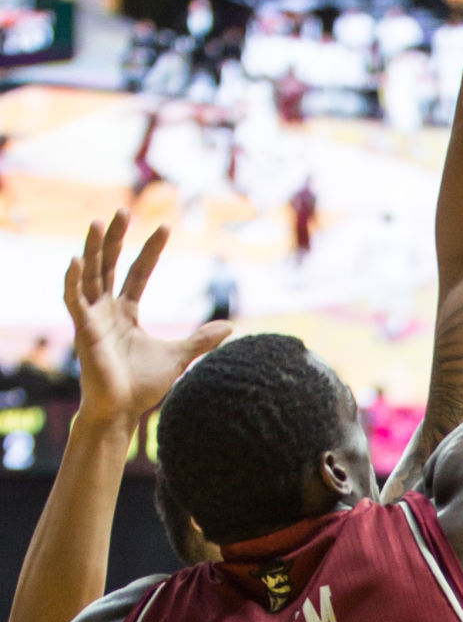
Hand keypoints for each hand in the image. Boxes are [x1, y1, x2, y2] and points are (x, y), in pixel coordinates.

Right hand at [64, 211, 231, 424]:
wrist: (122, 412)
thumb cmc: (142, 386)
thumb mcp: (179, 356)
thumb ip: (201, 339)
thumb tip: (230, 326)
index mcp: (125, 313)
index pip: (138, 273)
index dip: (150, 250)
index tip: (166, 227)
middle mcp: (106, 310)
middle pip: (109, 265)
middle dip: (117, 238)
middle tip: (125, 209)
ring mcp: (92, 319)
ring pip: (89, 275)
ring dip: (93, 249)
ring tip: (99, 222)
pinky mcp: (83, 331)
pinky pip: (73, 300)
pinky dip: (72, 280)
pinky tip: (76, 260)